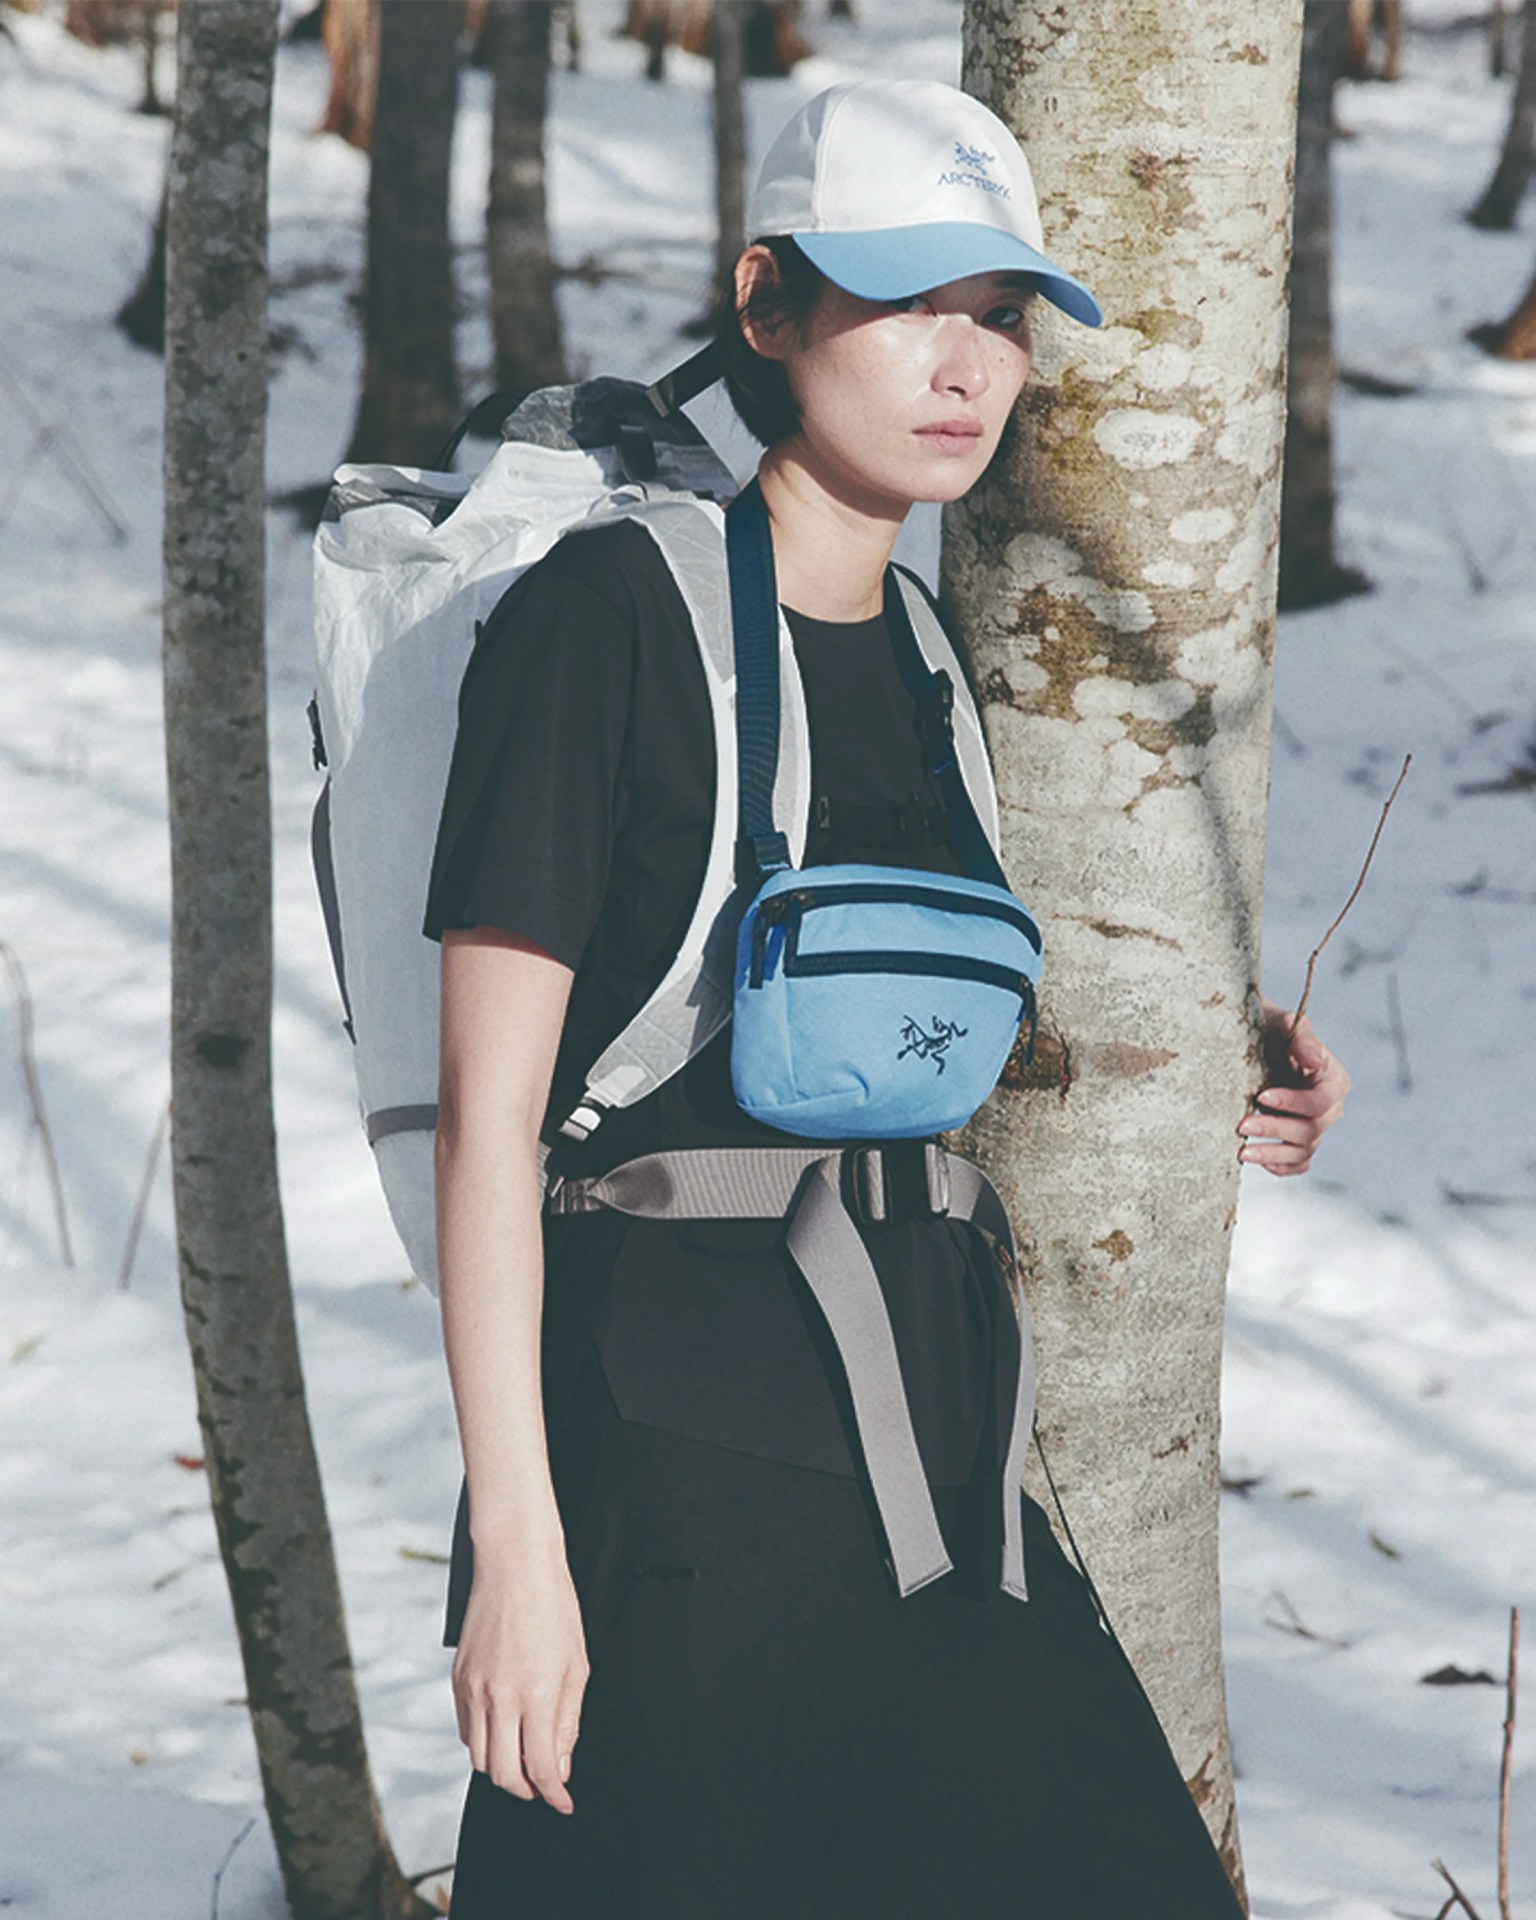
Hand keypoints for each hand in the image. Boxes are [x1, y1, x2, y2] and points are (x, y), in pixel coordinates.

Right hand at [451, 1536, 588, 1812]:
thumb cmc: (554, 1608)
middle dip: (525, 1789)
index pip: (541, 1768)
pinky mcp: (457, 1679)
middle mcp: (499, 1697)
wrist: (515, 1565)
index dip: (554, 1794)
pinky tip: (503, 1730)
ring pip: (479, 1758)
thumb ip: (568, 1721)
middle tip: (542, 1785)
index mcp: (537, 1695)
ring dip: (502, 1768)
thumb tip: (560, 1766)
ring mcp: (473, 1689)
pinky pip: (466, 1729)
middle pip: (502, 1774)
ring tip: (523, 1758)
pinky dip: (483, 1741)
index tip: (563, 1802)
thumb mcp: (578, 1665)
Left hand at [1239, 1001, 1350, 1177]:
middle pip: (1311, 1130)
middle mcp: (1331, 1108)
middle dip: (1275, 1129)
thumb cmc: (1272, 1030)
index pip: (1320, 1101)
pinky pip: (1298, 1165)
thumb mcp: (1285, 1024)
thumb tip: (1314, 1060)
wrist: (1256, 1043)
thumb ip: (1302, 1039)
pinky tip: (1258, 1160)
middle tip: (1241, 1125)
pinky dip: (1280, 1167)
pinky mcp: (1301, 1142)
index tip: (1261, 1097)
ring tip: (1242, 1152)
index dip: (1293, 1103)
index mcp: (1334, 1079)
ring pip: (1303, 1151)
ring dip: (1272, 1154)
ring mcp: (1317, 1127)